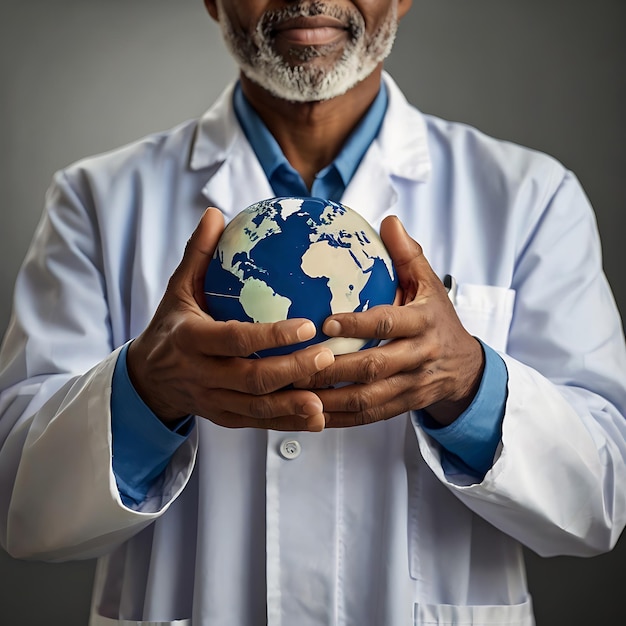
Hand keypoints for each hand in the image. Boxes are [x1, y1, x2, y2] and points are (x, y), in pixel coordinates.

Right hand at [127, 208, 334, 431]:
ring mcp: (212, 401)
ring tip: (328, 395)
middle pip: (252, 378)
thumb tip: (216, 214)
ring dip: (293, 403)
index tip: (307, 325)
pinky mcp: (223, 418)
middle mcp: (201, 374)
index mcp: (190, 339)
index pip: (235, 339)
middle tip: (329, 355)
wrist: (146, 379)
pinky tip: (317, 417)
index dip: (271, 336)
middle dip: (292, 370)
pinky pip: (258, 423)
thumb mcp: (177, 290)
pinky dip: (287, 422)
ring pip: (257, 408)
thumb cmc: (169, 327)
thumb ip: (196, 254)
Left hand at [295, 215, 483, 427]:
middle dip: (334, 367)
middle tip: (296, 362)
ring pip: (367, 398)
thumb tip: (388, 221)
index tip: (326, 322)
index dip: (358, 324)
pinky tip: (310, 414)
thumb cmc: (439, 320)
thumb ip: (408, 255)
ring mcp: (411, 386)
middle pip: (373, 366)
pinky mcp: (402, 407)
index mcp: (423, 323)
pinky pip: (368, 417)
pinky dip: (338, 418)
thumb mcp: (430, 285)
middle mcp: (418, 357)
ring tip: (294, 392)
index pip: (388, 323)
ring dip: (329, 398)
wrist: (466, 368)